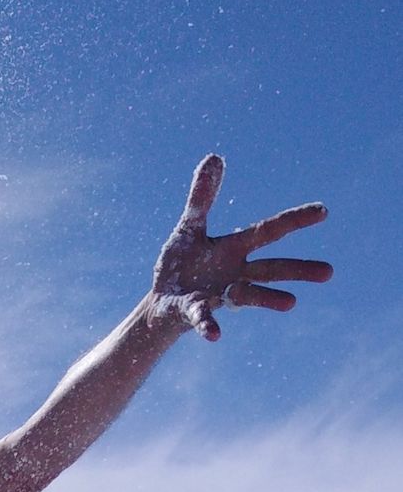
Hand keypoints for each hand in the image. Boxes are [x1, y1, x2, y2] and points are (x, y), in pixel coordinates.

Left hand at [148, 155, 330, 341]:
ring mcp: (217, 295)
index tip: (323, 210)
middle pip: (270, 269)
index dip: (294, 220)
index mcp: (234, 250)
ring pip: (247, 296)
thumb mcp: (190, 228)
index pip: (269, 231)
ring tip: (292, 303)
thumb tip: (214, 156)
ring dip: (268, 298)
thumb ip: (202, 198)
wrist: (162, 302)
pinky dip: (208, 325)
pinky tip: (215, 335)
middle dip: (297, 269)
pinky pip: (203, 318)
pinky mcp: (194, 312)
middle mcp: (234, 274)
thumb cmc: (181, 266)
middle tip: (329, 272)